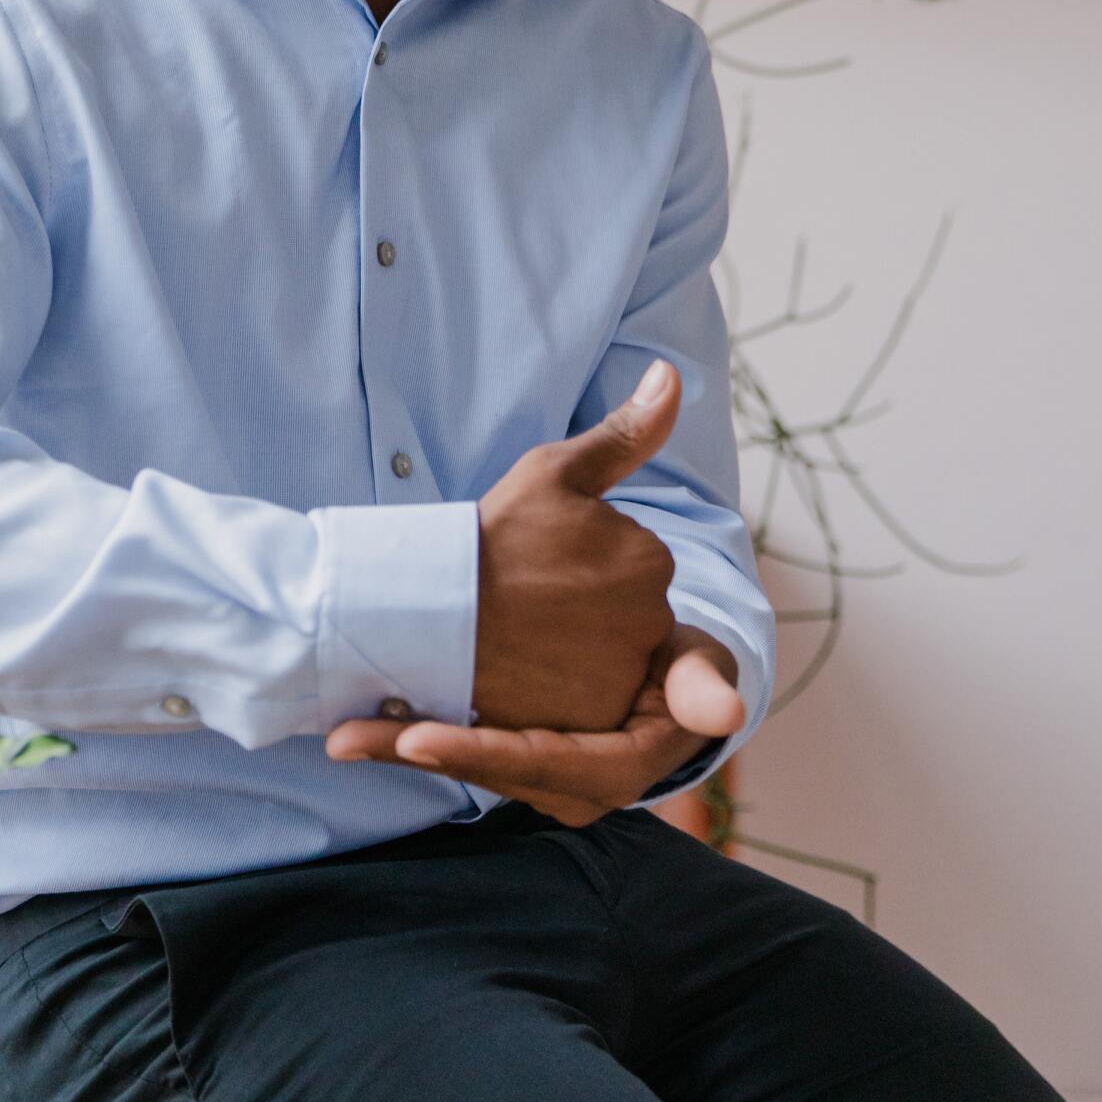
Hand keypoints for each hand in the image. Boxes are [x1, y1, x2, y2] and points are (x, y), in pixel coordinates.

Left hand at [326, 623, 743, 825]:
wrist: (666, 673)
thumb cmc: (685, 664)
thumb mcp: (700, 664)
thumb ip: (704, 681)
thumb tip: (728, 711)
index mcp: (617, 769)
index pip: (540, 764)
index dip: (479, 754)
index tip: (418, 741)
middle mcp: (575, 790)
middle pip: (487, 772)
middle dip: (415, 755)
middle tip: (347, 737)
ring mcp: (543, 781)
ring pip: (466, 767)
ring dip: (400, 749)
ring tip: (339, 731)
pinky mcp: (516, 761)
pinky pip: (463, 752)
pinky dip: (413, 736)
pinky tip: (361, 721)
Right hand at [467, 358, 683, 733]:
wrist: (429, 614)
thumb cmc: (491, 537)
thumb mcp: (554, 472)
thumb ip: (626, 433)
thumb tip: (672, 376)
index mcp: (650, 558)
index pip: (634, 560)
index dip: (585, 559)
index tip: (543, 560)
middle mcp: (652, 621)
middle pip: (628, 613)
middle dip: (589, 607)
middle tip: (530, 596)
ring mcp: (623, 678)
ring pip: (610, 659)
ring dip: (577, 650)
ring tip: (524, 632)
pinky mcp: (595, 726)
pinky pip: (593, 706)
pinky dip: (565, 691)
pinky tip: (528, 671)